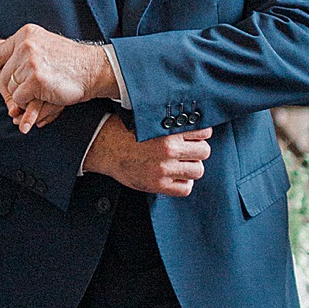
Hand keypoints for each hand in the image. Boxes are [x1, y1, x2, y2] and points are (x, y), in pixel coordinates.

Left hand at [0, 26, 114, 132]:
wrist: (93, 69)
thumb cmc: (69, 60)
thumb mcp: (41, 45)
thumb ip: (16, 46)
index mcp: (26, 33)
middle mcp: (26, 44)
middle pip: (4, 75)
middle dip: (13, 88)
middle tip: (30, 91)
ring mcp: (30, 61)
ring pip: (11, 88)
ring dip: (23, 95)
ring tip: (41, 91)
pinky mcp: (36, 79)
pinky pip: (19, 98)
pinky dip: (28, 103)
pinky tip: (42, 96)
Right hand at [83, 115, 212, 198]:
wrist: (104, 148)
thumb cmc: (125, 130)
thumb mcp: (149, 118)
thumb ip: (171, 121)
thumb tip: (193, 122)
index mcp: (168, 129)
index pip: (204, 131)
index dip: (201, 133)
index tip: (194, 136)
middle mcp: (168, 149)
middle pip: (204, 151)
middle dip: (197, 150)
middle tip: (187, 150)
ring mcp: (164, 168)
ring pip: (198, 170)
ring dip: (191, 167)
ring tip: (180, 164)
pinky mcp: (158, 184)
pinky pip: (185, 188)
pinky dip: (183, 184)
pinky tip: (174, 176)